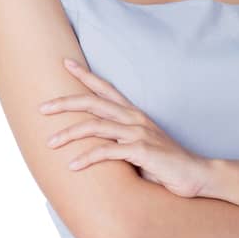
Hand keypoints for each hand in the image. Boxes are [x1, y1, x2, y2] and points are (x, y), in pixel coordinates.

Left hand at [38, 57, 212, 197]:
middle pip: (93, 103)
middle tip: (41, 107)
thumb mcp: (140, 149)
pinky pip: (107, 151)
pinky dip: (87, 157)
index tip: (64, 63)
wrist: (197, 175)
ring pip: (95, 126)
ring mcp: (139, 133)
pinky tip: (73, 166)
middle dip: (65, 102)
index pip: (106, 89)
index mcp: (134, 115)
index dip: (85, 75)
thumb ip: (120, 144)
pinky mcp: (141, 151)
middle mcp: (135, 119)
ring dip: (69, 133)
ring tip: (50, 142)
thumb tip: (95, 149)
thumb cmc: (167, 165)